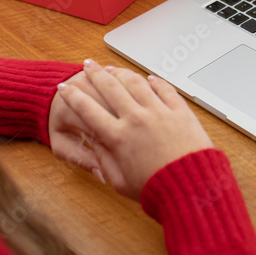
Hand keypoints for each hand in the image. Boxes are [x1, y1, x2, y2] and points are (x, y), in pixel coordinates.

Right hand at [56, 60, 212, 200]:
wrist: (191, 186)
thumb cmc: (157, 188)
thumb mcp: (120, 182)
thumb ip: (104, 161)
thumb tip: (95, 146)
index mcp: (118, 137)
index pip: (87, 109)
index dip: (72, 97)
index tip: (64, 89)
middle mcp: (136, 119)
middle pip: (109, 88)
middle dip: (94, 74)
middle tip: (87, 66)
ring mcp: (159, 112)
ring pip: (136, 83)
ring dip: (121, 72)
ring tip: (112, 68)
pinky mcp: (179, 111)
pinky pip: (164, 88)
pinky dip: (154, 81)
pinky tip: (148, 78)